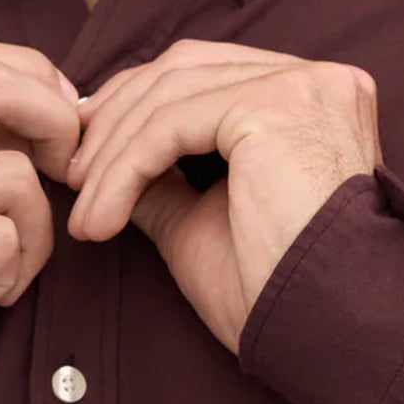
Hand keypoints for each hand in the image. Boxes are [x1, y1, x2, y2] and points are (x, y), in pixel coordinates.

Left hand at [63, 40, 380, 354]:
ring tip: (84, 210)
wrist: (333, 333)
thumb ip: (162, 181)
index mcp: (312, 100)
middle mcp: (317, 80)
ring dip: (111, 152)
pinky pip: (171, 124)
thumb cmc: (280, 292)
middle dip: (115, 120)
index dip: (137, 109)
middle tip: (71, 175)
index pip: (205, 76)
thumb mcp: (203, 223)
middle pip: (184, 70)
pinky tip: (103, 215)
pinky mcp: (277, 104)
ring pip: (170, 94)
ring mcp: (302, 85)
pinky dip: (124, 169)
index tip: (87, 160)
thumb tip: (100, 163)